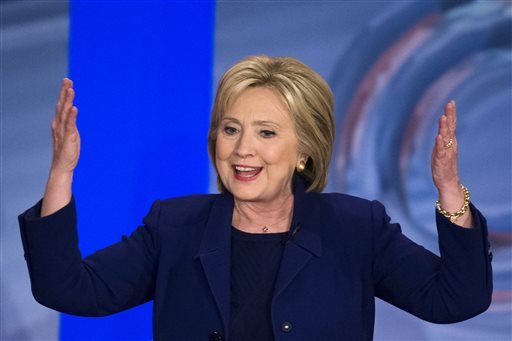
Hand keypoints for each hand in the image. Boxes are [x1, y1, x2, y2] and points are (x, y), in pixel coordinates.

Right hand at [51, 78, 79, 174]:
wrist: (62, 165)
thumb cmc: (67, 150)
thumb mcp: (71, 133)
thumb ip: (71, 123)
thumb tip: (73, 113)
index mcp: (60, 123)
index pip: (62, 105)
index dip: (64, 93)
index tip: (67, 81)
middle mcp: (59, 124)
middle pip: (62, 105)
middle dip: (65, 92)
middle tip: (67, 80)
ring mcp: (63, 131)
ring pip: (65, 112)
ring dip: (68, 100)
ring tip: (71, 89)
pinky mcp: (69, 138)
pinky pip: (70, 125)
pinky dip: (72, 116)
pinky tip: (74, 108)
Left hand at [431, 100, 471, 226]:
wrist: (447, 182)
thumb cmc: (443, 164)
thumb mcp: (441, 148)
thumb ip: (442, 138)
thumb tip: (441, 127)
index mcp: (450, 142)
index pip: (451, 125)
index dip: (451, 114)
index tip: (451, 102)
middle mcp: (450, 145)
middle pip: (450, 128)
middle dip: (450, 115)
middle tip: (450, 104)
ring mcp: (446, 152)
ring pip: (445, 138)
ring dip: (444, 127)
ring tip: (443, 117)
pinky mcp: (441, 161)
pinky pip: (440, 151)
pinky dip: (439, 143)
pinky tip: (438, 136)